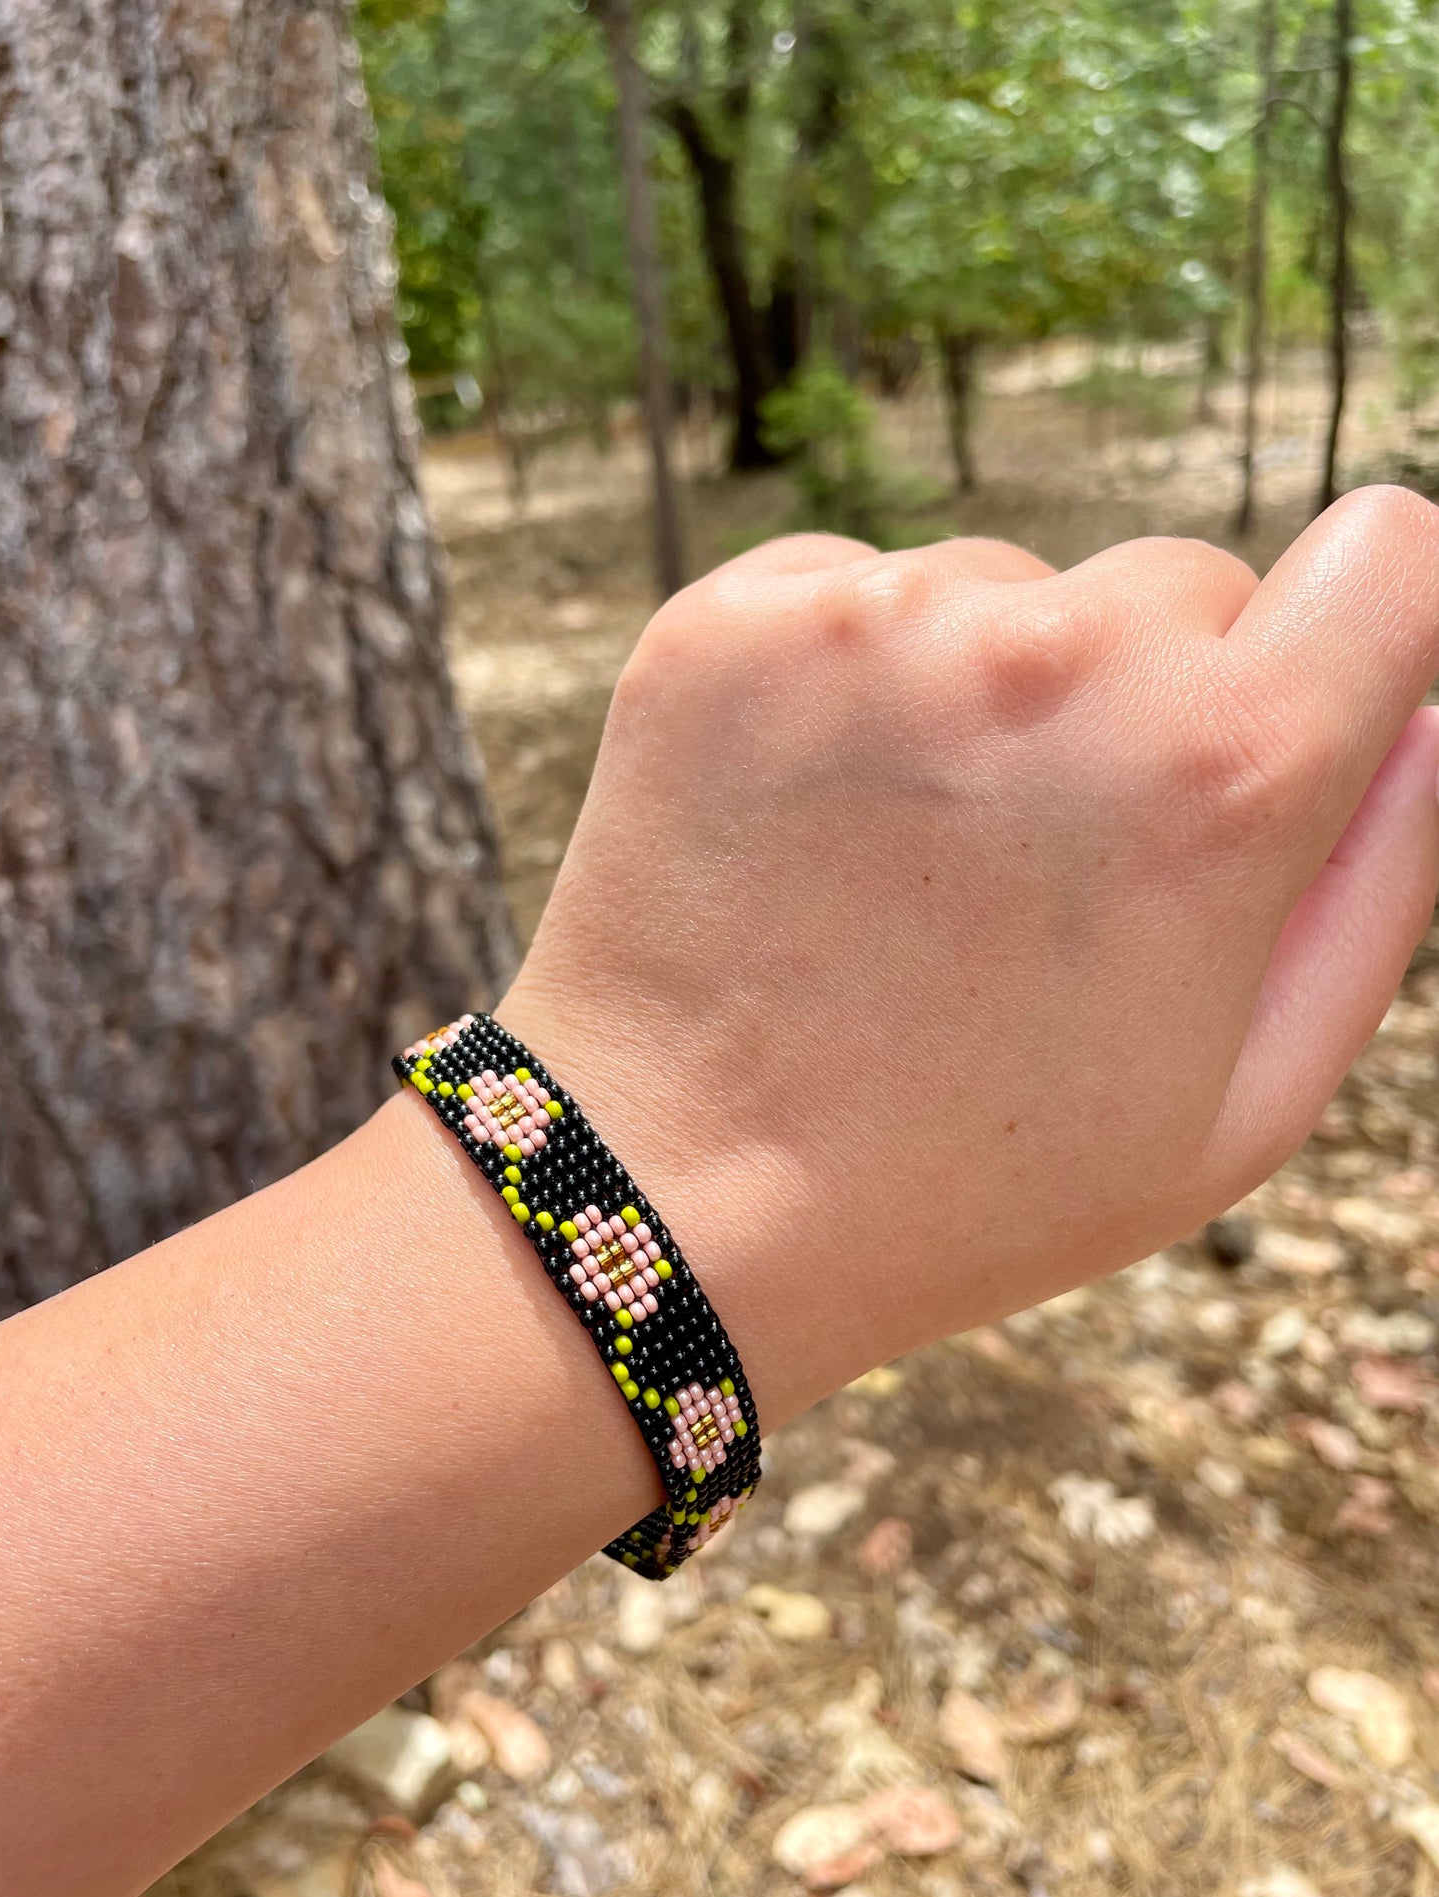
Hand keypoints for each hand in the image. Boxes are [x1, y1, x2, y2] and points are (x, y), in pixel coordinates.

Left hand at [500, 487, 1438, 1420]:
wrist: (676, 1198)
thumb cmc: (977, 1182)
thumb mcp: (1248, 1102)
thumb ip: (1383, 881)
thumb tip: (1422, 710)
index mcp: (1222, 769)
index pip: (1391, 553)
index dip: (1358, 633)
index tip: (1304, 695)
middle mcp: (1054, 657)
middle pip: (1183, 586)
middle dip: (1155, 700)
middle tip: (1049, 871)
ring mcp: (878, 625)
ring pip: (1012, 593)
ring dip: (989, 694)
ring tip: (909, 870)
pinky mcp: (733, 620)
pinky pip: (860, 590)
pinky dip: (853, 680)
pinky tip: (813, 824)